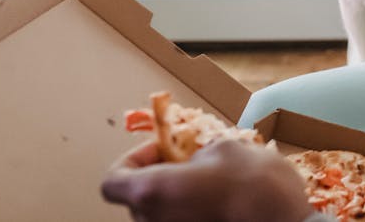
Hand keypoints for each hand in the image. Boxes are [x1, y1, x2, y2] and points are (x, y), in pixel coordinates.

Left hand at [100, 139, 313, 221]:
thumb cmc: (253, 185)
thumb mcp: (226, 150)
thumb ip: (199, 154)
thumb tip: (198, 161)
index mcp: (150, 192)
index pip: (112, 182)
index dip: (132, 160)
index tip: (161, 149)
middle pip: (138, 202)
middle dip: (161, 180)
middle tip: (191, 164)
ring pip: (163, 217)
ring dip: (179, 200)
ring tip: (213, 186)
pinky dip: (195, 215)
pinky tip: (223, 207)